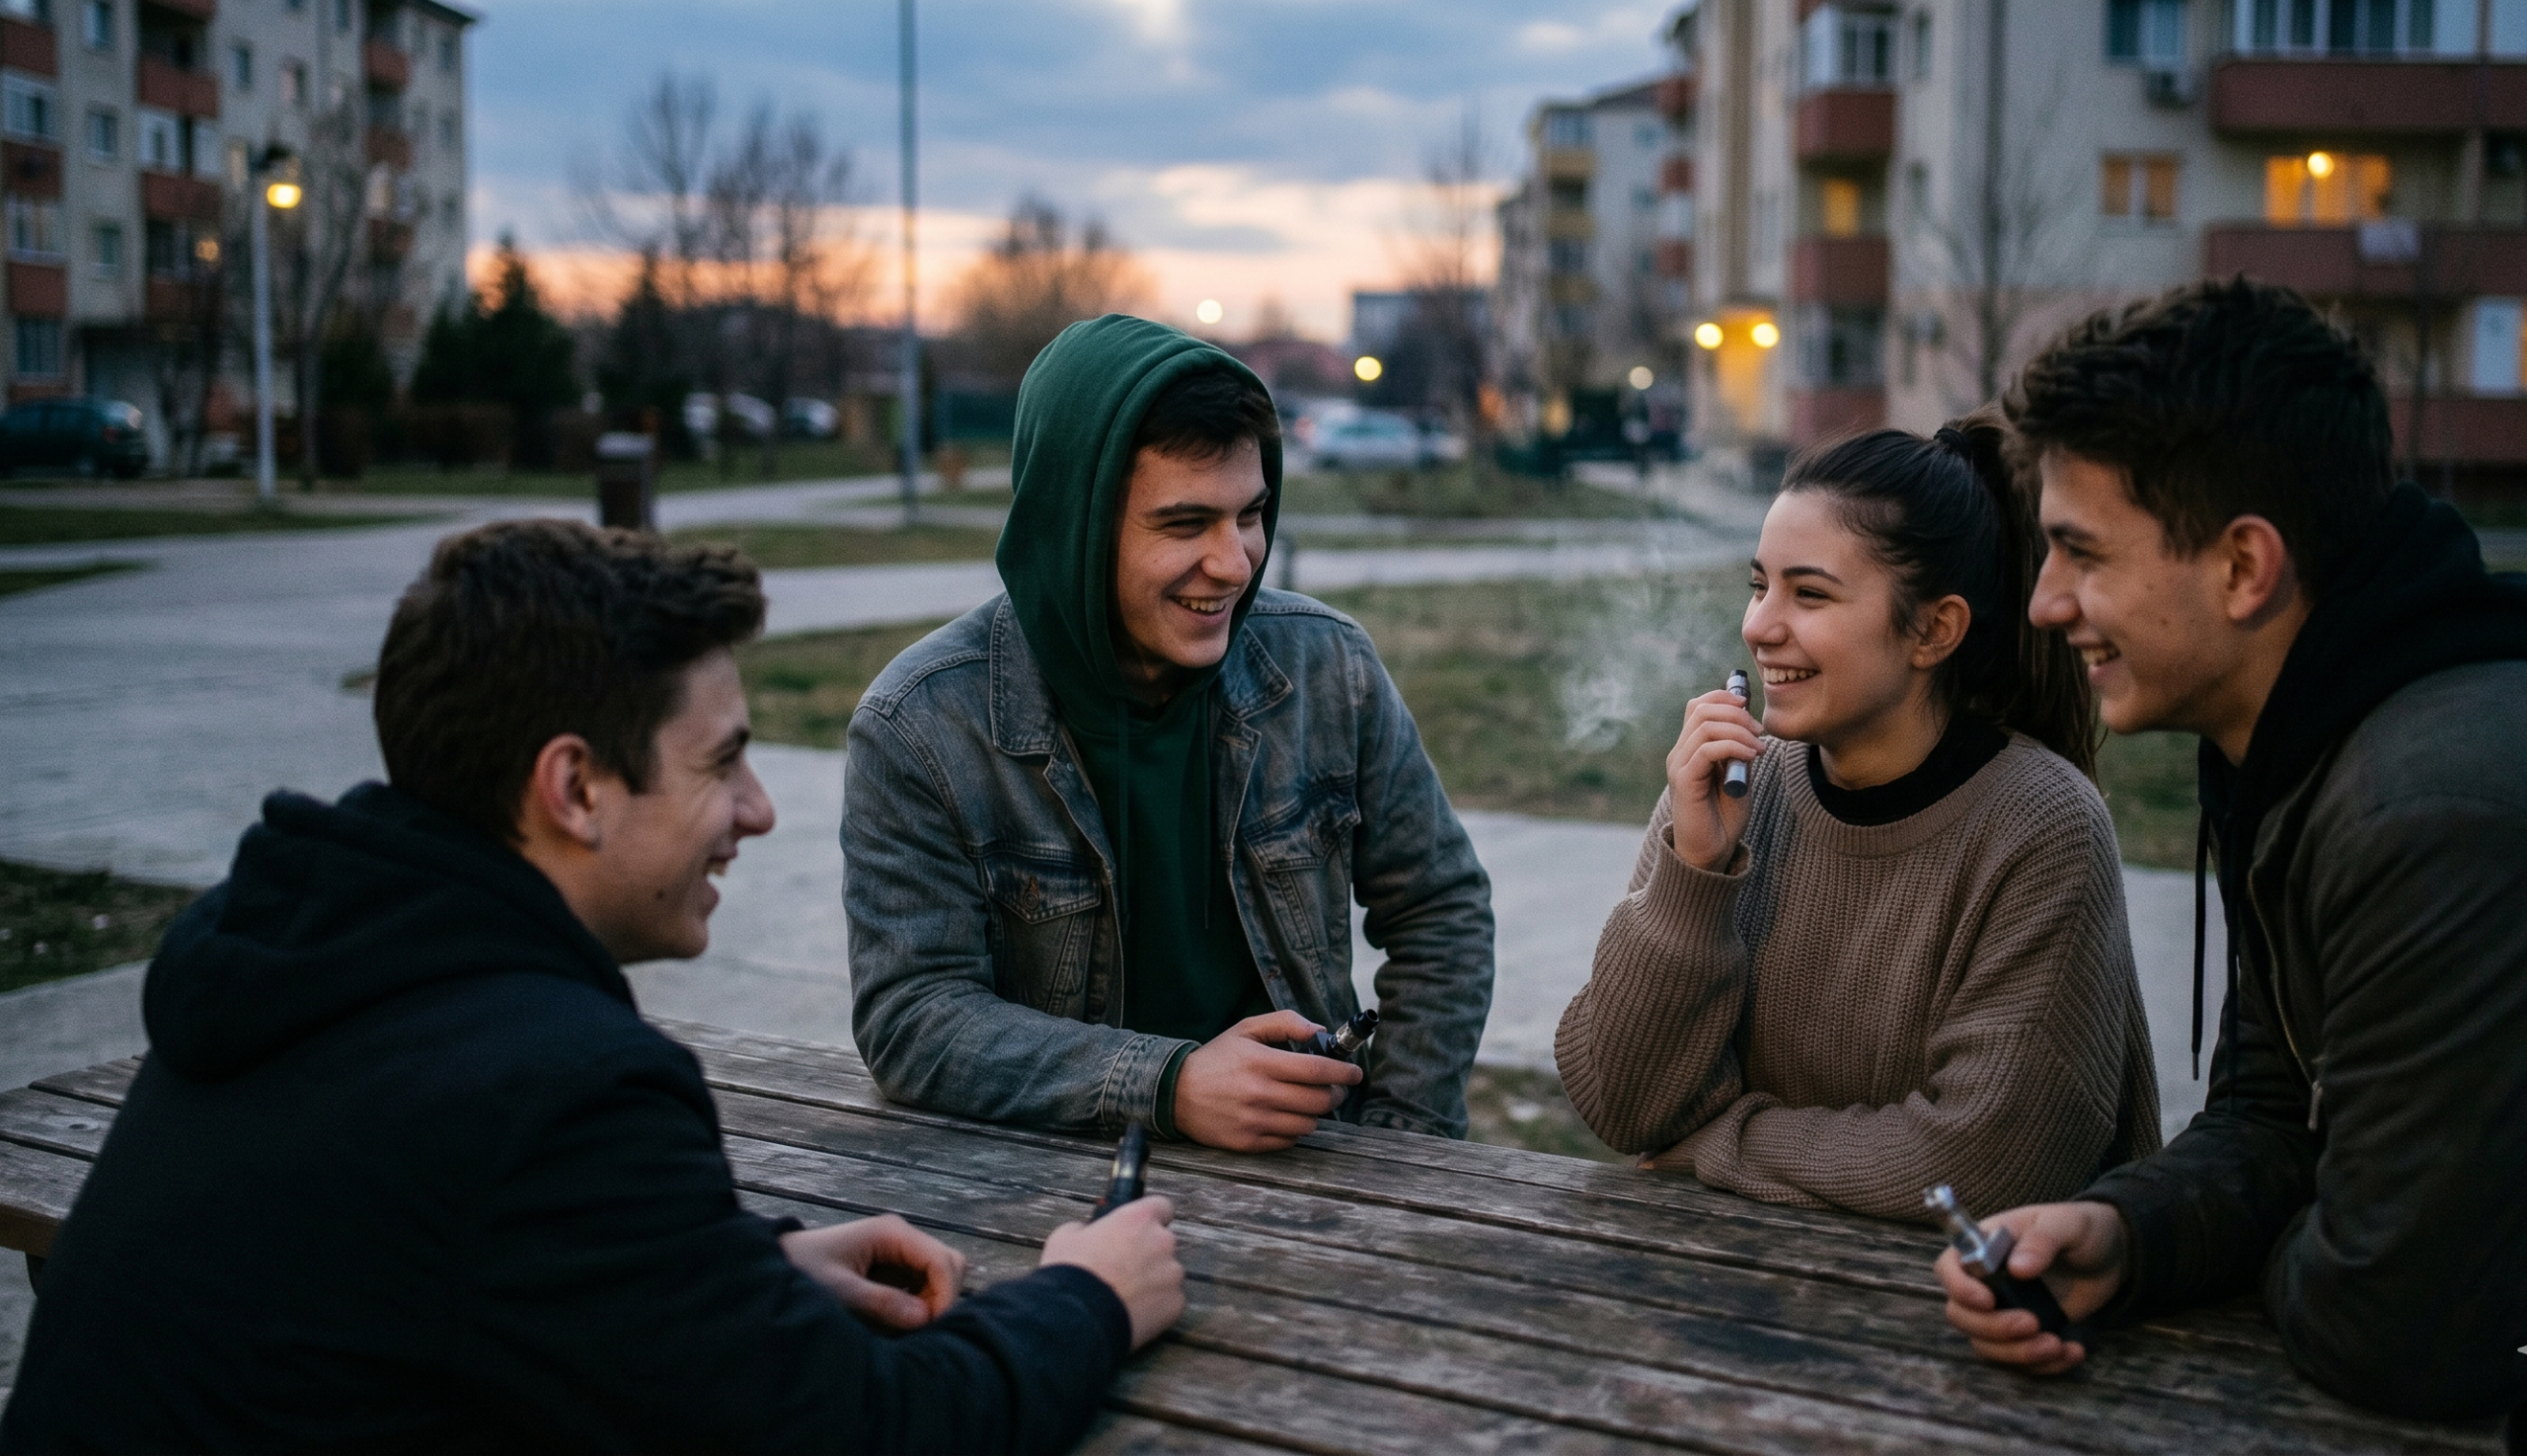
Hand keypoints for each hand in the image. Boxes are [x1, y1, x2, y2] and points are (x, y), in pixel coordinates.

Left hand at [780, 1213, 965, 1330]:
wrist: (776, 1264)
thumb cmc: (801, 1271)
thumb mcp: (839, 1291)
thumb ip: (882, 1302)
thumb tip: (925, 1318)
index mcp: (892, 1233)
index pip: (943, 1260)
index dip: (945, 1294)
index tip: (931, 1326)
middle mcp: (901, 1238)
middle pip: (949, 1265)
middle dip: (942, 1298)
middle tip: (919, 1329)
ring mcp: (898, 1253)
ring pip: (938, 1276)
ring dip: (931, 1303)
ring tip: (904, 1327)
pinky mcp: (892, 1269)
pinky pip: (921, 1286)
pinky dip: (918, 1305)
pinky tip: (896, 1321)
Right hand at [1042, 1195, 1184, 1349]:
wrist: (1077, 1319)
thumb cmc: (1071, 1274)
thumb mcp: (1066, 1236)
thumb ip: (1087, 1228)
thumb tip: (1089, 1233)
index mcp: (1139, 1219)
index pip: (1161, 1206)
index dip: (1149, 1218)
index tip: (1139, 1229)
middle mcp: (1162, 1242)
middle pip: (1163, 1243)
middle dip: (1147, 1254)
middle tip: (1122, 1270)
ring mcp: (1172, 1274)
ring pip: (1167, 1273)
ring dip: (1152, 1280)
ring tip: (1124, 1296)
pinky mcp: (1175, 1304)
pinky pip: (1169, 1300)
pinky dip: (1155, 1306)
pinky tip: (1132, 1312)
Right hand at [1173, 1010, 1366, 1151]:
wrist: (1176, 1093)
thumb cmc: (1217, 1058)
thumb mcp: (1246, 1029)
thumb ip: (1285, 1022)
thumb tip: (1319, 1031)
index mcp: (1260, 1062)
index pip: (1316, 1071)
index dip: (1343, 1072)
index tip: (1355, 1072)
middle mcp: (1259, 1094)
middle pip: (1318, 1101)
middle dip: (1336, 1094)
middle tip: (1336, 1088)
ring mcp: (1254, 1121)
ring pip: (1308, 1124)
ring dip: (1316, 1113)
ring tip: (1309, 1102)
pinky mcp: (1248, 1143)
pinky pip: (1289, 1141)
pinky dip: (1296, 1129)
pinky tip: (1288, 1116)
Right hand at [1665, 687, 1763, 871]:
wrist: (1711, 852)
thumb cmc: (1724, 817)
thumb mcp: (1739, 776)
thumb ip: (1739, 751)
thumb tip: (1750, 725)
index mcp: (1690, 749)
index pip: (1698, 706)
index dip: (1722, 696)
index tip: (1749, 705)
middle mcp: (1680, 753)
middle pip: (1700, 709)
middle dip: (1735, 712)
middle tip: (1758, 730)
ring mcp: (1679, 765)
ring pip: (1705, 726)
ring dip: (1739, 730)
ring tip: (1758, 747)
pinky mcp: (1683, 780)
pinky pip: (1707, 750)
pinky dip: (1734, 747)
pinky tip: (1751, 756)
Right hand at [1936, 1200, 2130, 1374]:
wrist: (2109, 1256)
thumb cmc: (2080, 1229)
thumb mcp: (2065, 1224)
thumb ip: (2041, 1240)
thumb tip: (2018, 1268)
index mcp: (1985, 1247)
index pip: (1949, 1268)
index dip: (1959, 1288)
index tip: (1988, 1301)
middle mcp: (1986, 1282)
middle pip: (1961, 1315)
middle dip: (1993, 1329)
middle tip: (2033, 1324)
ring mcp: (2004, 1311)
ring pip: (1986, 1345)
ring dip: (2018, 1353)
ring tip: (2057, 1345)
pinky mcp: (2026, 1334)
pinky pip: (2019, 1360)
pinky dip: (2044, 1366)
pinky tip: (2072, 1350)